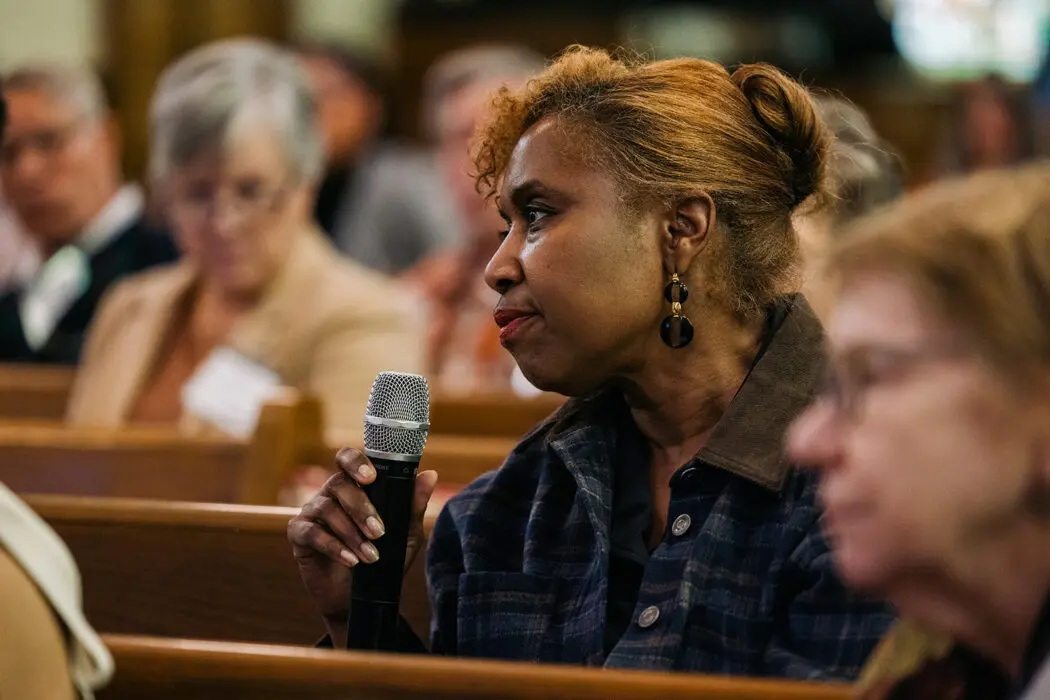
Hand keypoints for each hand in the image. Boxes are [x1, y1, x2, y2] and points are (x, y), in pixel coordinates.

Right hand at [287, 448, 437, 641]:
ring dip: (351, 533)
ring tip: (371, 556)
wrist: (363, 599)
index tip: (371, 477)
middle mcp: (331, 493)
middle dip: (361, 508)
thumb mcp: (406, 534)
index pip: (348, 459)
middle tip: (379, 532)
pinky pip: (311, 533)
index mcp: (355, 485)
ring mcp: (312, 512)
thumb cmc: (385, 558)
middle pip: (338, 483)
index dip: (356, 462)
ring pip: (327, 509)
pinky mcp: (299, 535)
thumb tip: (430, 475)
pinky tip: (351, 561)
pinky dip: (334, 547)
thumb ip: (414, 505)